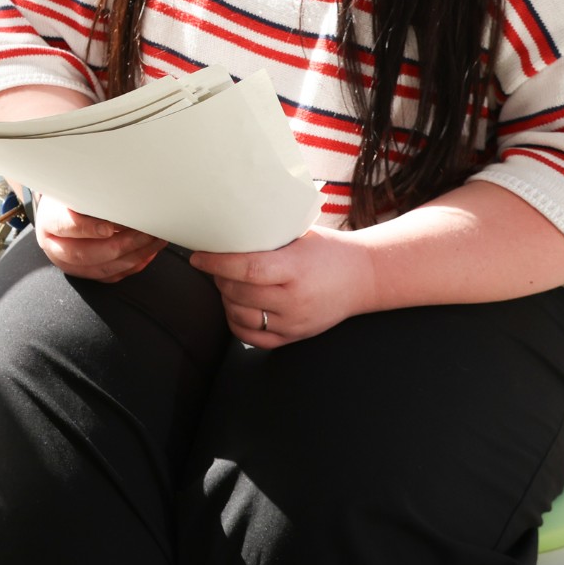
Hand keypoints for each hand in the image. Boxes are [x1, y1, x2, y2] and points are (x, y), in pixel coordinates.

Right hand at [35, 198, 166, 281]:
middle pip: (85, 254)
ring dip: (133, 256)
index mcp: (48, 222)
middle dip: (121, 245)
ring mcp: (70, 264)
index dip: (87, 228)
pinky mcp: (86, 273)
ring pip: (102, 269)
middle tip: (145, 233)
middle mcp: (55, 247)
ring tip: (154, 241)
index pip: (65, 227)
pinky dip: (133, 265)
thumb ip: (90, 193)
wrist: (59, 212)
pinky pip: (112, 276)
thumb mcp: (73, 189)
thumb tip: (120, 193)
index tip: (109, 227)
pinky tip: (148, 252)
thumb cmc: (69, 199)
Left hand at [190, 227, 378, 347]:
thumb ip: (267, 236)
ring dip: (226, 299)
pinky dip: (236, 322)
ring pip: (241, 316)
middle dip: (219, 278)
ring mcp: (294, 322)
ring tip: (227, 283)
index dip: (217, 264)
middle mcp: (294, 300)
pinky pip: (253, 337)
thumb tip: (224, 227)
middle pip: (239, 293)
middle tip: (214, 266)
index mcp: (296, 269)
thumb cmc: (328, 251)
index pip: (247, 270)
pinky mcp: (294, 336)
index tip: (199, 257)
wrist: (364, 278)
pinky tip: (236, 306)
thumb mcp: (300, 235)